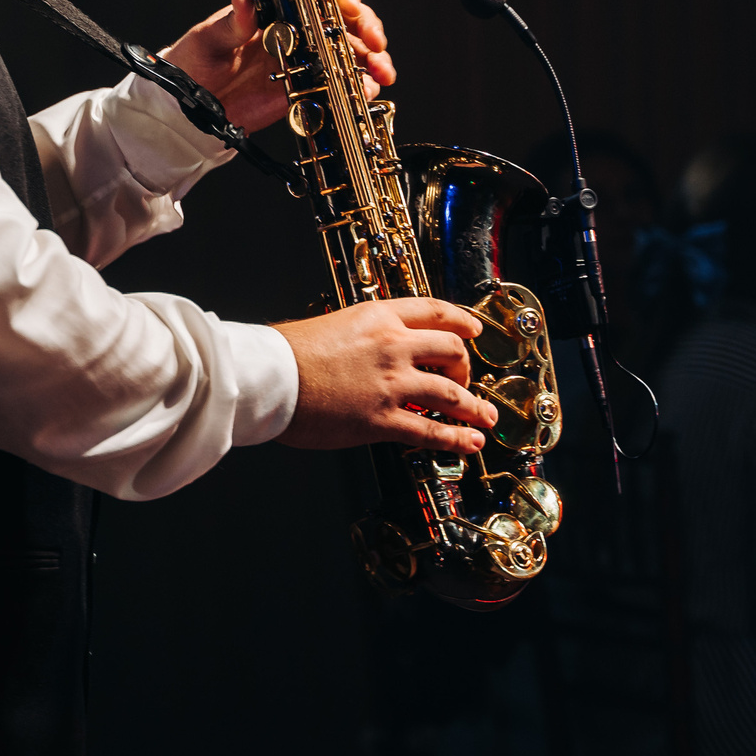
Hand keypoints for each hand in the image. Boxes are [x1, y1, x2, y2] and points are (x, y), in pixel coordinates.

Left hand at [157, 0, 394, 133]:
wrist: (187, 107)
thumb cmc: (194, 62)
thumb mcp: (210, 38)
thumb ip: (232, 22)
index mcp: (276, 7)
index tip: (351, 5)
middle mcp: (297, 30)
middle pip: (343, 19)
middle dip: (366, 26)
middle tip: (375, 41)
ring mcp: (305, 59)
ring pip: (350, 52)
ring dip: (371, 59)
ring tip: (381, 71)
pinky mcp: (306, 89)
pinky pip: (340, 85)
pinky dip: (360, 86)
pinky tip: (367, 89)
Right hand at [272, 298, 491, 453]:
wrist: (269, 376)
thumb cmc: (285, 353)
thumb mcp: (331, 326)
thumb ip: (360, 336)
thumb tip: (367, 350)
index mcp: (379, 317)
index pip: (435, 312)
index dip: (461, 321)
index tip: (473, 329)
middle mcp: (393, 345)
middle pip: (452, 350)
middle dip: (465, 367)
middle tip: (465, 379)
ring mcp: (392, 383)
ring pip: (451, 393)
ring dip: (474, 407)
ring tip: (485, 416)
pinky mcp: (383, 419)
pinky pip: (432, 430)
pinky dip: (457, 438)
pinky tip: (470, 443)